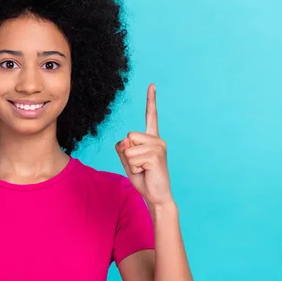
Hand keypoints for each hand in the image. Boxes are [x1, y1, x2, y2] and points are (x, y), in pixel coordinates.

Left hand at [115, 84, 173, 207]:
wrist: (155, 195)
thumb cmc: (142, 177)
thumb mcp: (127, 160)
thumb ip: (123, 147)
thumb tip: (126, 140)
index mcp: (151, 138)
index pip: (151, 116)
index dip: (151, 100)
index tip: (152, 85)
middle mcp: (157, 139)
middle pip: (128, 136)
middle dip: (127, 153)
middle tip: (139, 165)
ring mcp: (159, 147)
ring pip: (129, 149)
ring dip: (130, 163)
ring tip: (143, 170)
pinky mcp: (156, 156)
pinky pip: (133, 158)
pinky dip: (134, 168)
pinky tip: (146, 172)